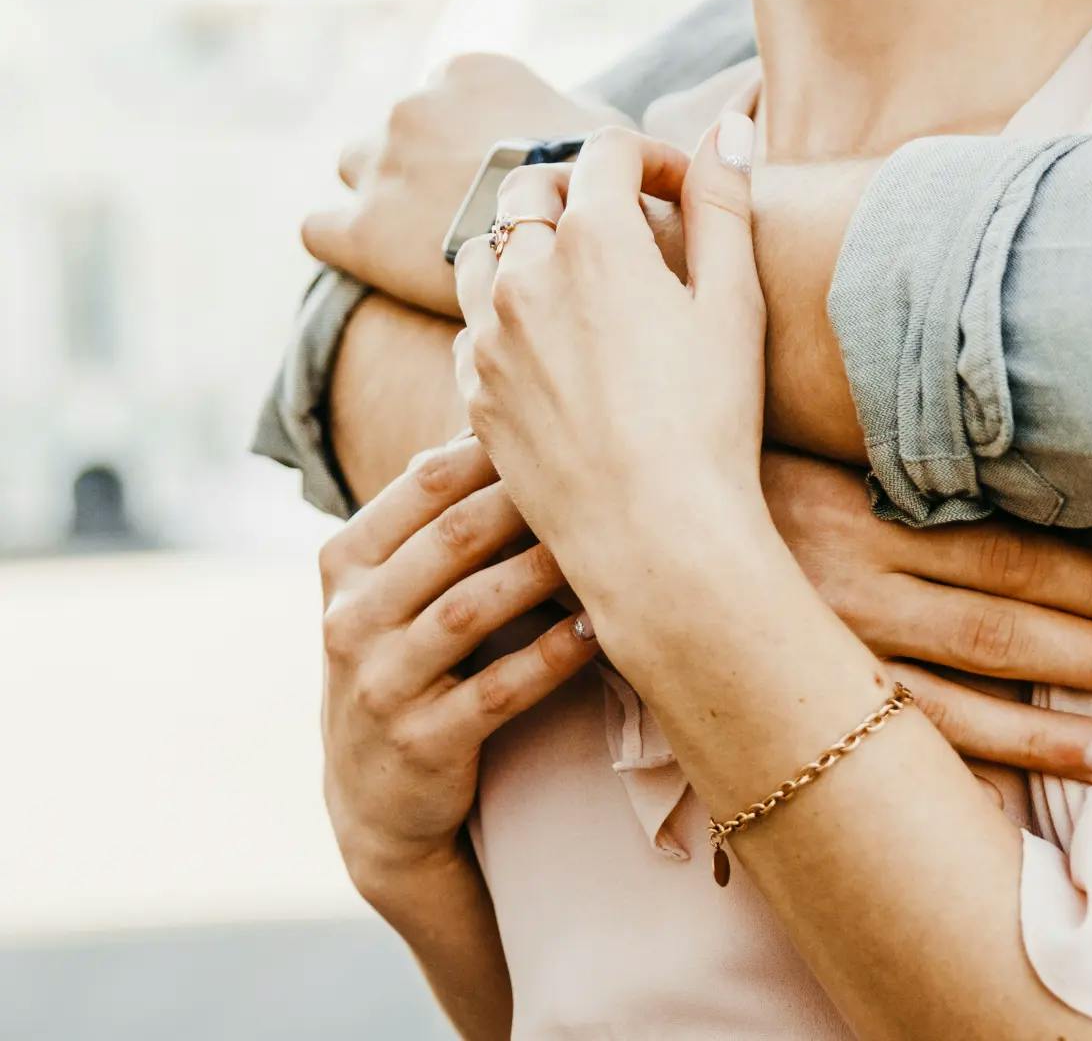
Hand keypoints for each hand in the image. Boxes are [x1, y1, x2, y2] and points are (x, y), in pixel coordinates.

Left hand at [302, 53, 635, 316]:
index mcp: (480, 74)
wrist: (585, 322)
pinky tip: (401, 266)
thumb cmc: (635, 244)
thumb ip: (648, 141)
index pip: (492, 97)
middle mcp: (423, 108)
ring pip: (369, 170)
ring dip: (403, 197)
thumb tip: (714, 129)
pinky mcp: (362, 240)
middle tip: (511, 223)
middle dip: (462, 167)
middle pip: (427, 130)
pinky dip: (354, 242)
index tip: (562, 189)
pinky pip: (324, 229)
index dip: (533, 146)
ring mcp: (385, 171)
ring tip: (453, 243)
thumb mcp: (656, 187)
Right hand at [318, 433, 600, 888]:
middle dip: (531, 501)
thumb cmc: (405, 668)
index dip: (500, 449)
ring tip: (615, 545)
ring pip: (471, 610)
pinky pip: (497, 691)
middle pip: (453, 538)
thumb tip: (491, 420)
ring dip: (544, 572)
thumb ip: (429, 519)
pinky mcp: (423, 742)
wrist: (376, 802)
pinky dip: (552, 657)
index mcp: (345, 564)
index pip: (424, 483)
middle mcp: (351, 618)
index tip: (575, 426)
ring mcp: (381, 684)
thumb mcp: (389, 592)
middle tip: (610, 471)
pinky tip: (600, 629)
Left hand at [452, 124, 749, 600]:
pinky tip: (552, 348)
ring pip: (486, 253)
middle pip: (530, 188)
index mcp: (595, 238)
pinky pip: (474, 328)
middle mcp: (525, 274)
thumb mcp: (735, 303)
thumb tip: (729, 127)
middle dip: (578, 190)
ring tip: (577, 279)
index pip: (607, 151)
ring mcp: (490, 335)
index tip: (681, 188)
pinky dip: (507, 316)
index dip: (650, 156)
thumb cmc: (712, 422)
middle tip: (628, 224)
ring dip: (526, 245)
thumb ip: (724, 205)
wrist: (656, 536)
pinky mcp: (476, 394)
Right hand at [763, 451, 1091, 782]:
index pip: (1009, 546)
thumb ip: (923, 463)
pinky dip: (952, 764)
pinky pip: (880, 736)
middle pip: (1000, 621)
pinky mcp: (791, 691)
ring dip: (1045, 727)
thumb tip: (1043, 466)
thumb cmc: (753, 462)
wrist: (628, 507)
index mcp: (872, 502)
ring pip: (949, 693)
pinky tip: (1017, 799)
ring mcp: (818, 644)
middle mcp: (850, 576)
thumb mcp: (834, 442)